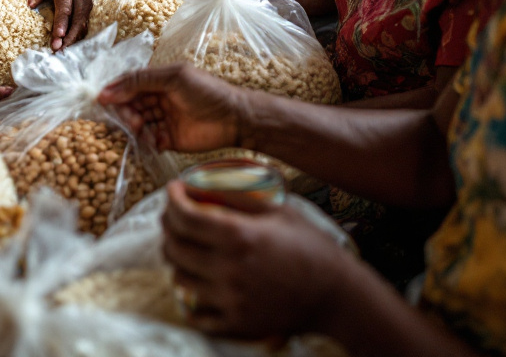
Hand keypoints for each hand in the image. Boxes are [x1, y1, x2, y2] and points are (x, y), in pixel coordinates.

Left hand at [27, 0, 94, 50]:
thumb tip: (30, 6)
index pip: (65, 7)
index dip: (62, 23)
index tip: (58, 37)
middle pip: (78, 17)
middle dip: (70, 36)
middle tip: (60, 50)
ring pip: (84, 20)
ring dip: (76, 36)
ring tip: (65, 50)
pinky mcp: (91, 1)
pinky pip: (87, 19)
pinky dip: (80, 31)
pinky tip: (73, 41)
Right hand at [97, 63, 243, 152]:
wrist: (235, 119)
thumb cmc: (207, 92)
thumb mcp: (174, 78)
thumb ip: (143, 80)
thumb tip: (110, 89)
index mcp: (159, 81)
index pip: (130, 84)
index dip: (116, 91)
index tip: (102, 100)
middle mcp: (159, 99)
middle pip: (131, 105)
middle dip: (126, 112)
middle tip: (132, 120)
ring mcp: (164, 120)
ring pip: (138, 123)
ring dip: (136, 127)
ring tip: (143, 130)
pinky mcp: (170, 140)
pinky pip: (150, 140)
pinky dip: (148, 141)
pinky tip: (155, 142)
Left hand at [162, 179, 350, 339]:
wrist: (337, 294)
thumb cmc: (309, 245)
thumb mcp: (277, 208)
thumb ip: (237, 195)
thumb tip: (200, 182)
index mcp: (237, 236)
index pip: (183, 216)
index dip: (171, 198)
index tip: (173, 189)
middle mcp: (228, 269)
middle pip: (174, 245)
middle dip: (168, 224)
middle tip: (175, 214)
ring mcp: (231, 300)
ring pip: (179, 276)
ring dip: (176, 257)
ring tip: (186, 245)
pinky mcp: (237, 324)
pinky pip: (196, 313)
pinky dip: (189, 296)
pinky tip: (195, 281)